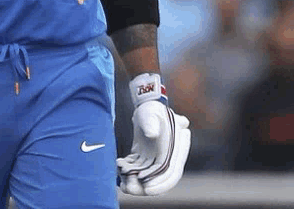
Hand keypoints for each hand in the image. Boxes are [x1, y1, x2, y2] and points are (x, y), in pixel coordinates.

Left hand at [117, 73, 190, 195]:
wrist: (146, 105)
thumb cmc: (151, 109)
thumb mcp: (151, 114)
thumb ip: (151, 124)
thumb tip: (151, 134)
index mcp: (174, 151)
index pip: (171, 174)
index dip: (161, 184)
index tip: (147, 188)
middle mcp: (167, 158)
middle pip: (158, 180)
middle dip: (144, 188)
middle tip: (129, 189)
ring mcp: (155, 159)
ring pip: (146, 177)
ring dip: (135, 183)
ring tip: (122, 184)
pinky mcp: (144, 157)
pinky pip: (137, 170)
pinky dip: (129, 173)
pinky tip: (119, 168)